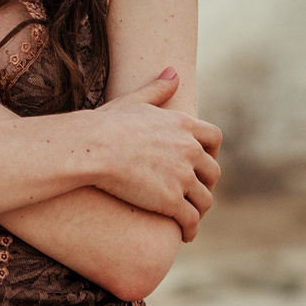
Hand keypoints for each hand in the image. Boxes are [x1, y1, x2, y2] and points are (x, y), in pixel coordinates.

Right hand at [90, 68, 222, 241]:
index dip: (212, 152)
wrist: (91, 147)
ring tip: (190, 217)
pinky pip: (190, 220)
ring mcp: (182, 177)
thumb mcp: (133, 100)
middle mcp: (189, 150)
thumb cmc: (105, 123)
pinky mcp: (171, 201)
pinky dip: (190, 230)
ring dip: (200, 210)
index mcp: (183, 125)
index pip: (214, 138)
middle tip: (195, 192)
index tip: (204, 161)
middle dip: (207, 183)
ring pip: (205, 200)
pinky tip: (184, 234)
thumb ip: (157, 88)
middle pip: (213, 172)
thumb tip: (174, 70)